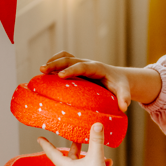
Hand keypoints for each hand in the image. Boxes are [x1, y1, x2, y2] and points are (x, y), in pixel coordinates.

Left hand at [38, 124, 113, 165]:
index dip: (46, 144)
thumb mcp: (96, 157)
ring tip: (108, 161)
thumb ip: (96, 140)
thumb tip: (97, 124)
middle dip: (78, 148)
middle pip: (71, 157)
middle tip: (80, 138)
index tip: (39, 138)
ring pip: (85, 165)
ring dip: (97, 160)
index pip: (52, 153)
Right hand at [40, 51, 161, 109]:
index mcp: (96, 67)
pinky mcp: (76, 68)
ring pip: (65, 58)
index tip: (60, 76)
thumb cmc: (119, 85)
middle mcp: (87, 63)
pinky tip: (45, 75)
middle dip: (56, 64)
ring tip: (40, 70)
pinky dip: (54, 64)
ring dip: (53, 62)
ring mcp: (81, 64)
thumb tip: (124, 108)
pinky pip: (64, 62)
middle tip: (42, 70)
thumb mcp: (124, 90)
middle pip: (69, 59)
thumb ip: (124, 97)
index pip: (82, 66)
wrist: (118, 77)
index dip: (71, 70)